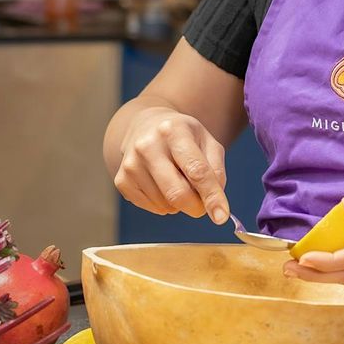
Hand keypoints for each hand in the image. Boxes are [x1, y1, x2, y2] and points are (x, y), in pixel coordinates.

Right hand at [114, 107, 229, 222]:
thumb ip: (216, 171)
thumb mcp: (207, 142)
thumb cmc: (183, 137)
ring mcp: (131, 164)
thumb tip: (215, 203)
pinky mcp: (122, 180)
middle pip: (178, 193)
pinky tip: (163, 186)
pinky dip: (165, 205)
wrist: (146, 126)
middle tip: (202, 204)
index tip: (221, 217)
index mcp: (174, 131)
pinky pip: (152, 208)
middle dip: (196, 207)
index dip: (212, 196)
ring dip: (180, 204)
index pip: (197, 170)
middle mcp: (148, 146)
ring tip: (178, 181)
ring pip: (166, 205)